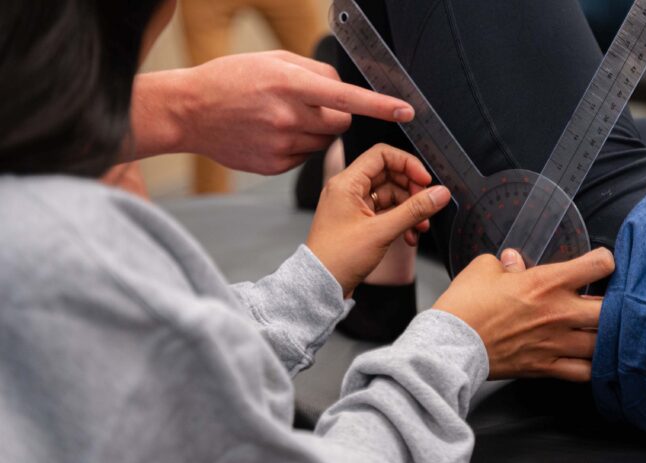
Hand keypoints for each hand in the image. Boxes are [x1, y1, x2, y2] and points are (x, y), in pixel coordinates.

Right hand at [131, 51, 413, 172]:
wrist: (188, 112)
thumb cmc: (229, 80)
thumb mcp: (272, 60)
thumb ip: (313, 72)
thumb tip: (344, 88)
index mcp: (290, 85)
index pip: (347, 98)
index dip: (380, 105)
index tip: (405, 111)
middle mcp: (288, 117)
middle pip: (341, 124)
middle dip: (338, 116)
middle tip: (311, 107)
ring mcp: (282, 145)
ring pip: (324, 142)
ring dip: (316, 132)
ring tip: (283, 119)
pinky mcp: (275, 166)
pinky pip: (305, 157)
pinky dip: (298, 147)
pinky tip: (272, 135)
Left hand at [306, 144, 450, 295]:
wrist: (322, 285)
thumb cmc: (337, 258)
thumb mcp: (382, 231)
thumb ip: (414, 210)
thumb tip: (438, 193)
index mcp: (346, 183)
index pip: (382, 155)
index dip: (407, 164)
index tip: (425, 180)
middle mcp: (348, 190)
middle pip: (389, 175)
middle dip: (412, 191)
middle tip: (426, 205)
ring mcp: (354, 206)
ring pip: (390, 195)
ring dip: (409, 209)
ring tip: (420, 227)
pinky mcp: (359, 221)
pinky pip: (386, 211)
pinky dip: (401, 221)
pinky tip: (409, 236)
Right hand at [434, 248, 614, 381]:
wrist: (450, 345)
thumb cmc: (465, 306)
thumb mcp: (483, 268)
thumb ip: (506, 262)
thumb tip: (515, 261)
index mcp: (547, 282)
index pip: (598, 265)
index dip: (606, 261)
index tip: (602, 265)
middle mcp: (559, 312)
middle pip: (612, 309)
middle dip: (616, 303)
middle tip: (609, 301)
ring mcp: (555, 343)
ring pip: (603, 343)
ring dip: (606, 336)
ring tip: (602, 331)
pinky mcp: (546, 368)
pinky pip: (585, 372)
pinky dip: (594, 367)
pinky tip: (591, 360)